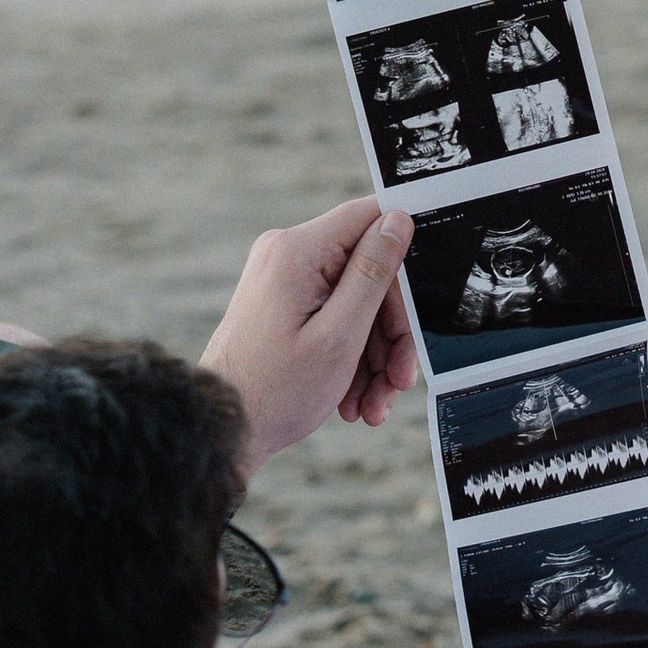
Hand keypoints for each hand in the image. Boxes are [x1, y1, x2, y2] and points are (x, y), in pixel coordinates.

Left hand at [201, 199, 416, 476]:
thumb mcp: (340, 334)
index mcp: (299, 251)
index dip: (404, 254)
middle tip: (400, 380)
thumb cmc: (276, 389)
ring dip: (373, 355)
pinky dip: (349, 356)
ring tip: (373, 405)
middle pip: (368, 271)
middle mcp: (287, 254)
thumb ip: (373, 272)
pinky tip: (354, 399)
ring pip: (354, 301)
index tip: (422, 302)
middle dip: (390, 331)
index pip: (371, 217)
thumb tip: (398, 219)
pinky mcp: (281, 302)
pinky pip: (332, 316)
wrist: (225, 429)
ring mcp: (282, 278)